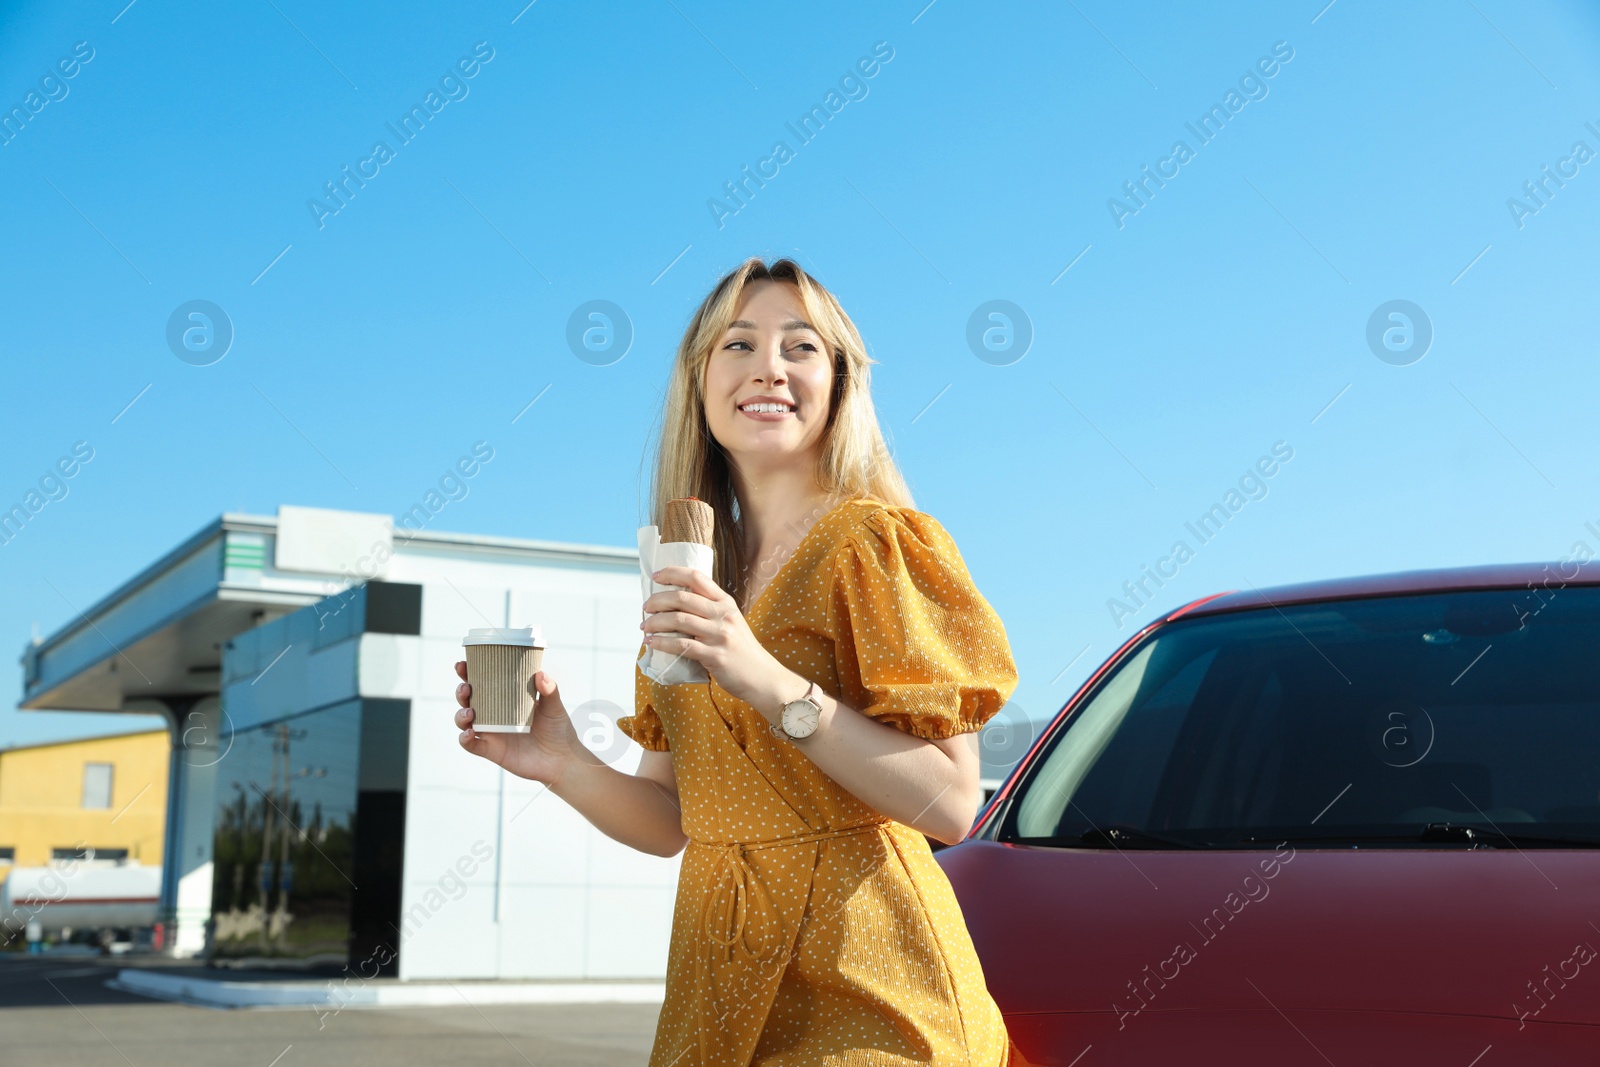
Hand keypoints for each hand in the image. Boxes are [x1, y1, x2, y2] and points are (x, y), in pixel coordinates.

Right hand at [454, 661, 581, 786]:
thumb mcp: (554, 707)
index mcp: (506, 699)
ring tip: (470, 712)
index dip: (469, 673)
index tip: (463, 664)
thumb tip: (540, 674)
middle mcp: (494, 715)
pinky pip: (471, 745)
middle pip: (468, 700)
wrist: (562, 760)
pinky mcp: (492, 750)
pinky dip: (464, 739)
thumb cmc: (558, 730)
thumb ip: (549, 690)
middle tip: (466, 687)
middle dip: (461, 691)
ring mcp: (491, 733)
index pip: (483, 683)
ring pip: (465, 721)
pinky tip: (468, 733)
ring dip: (461, 715)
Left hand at [643, 565, 781, 707]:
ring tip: (645, 627)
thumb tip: (675, 606)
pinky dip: (662, 643)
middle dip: (658, 600)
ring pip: (679, 620)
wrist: (762, 677)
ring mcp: (720, 635)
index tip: (656, 577)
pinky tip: (652, 643)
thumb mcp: (731, 622)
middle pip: (682, 597)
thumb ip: (710, 612)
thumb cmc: (741, 650)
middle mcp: (724, 614)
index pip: (696, 577)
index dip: (672, 573)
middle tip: (646, 608)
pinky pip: (681, 645)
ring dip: (656, 622)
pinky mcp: (715, 656)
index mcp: (726, 602)